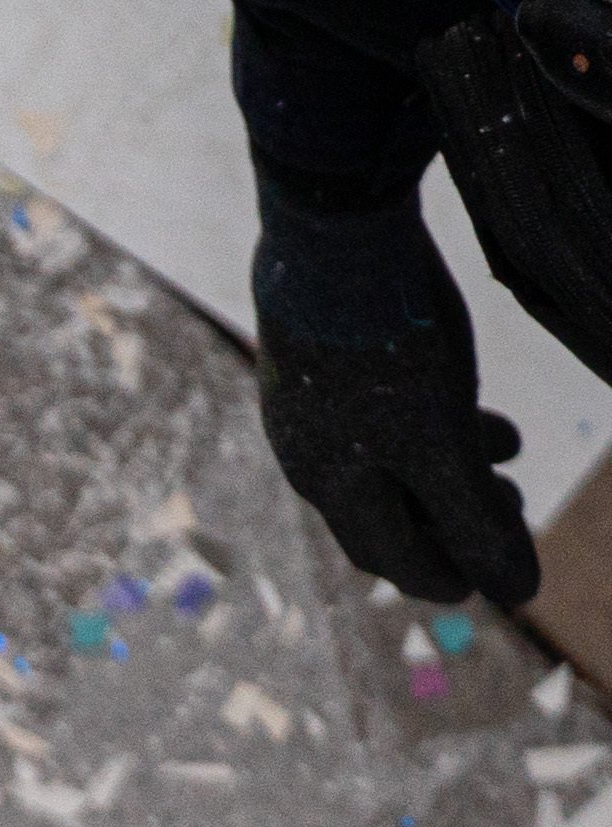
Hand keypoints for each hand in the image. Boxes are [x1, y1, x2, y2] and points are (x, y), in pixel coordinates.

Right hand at [259, 333, 547, 612]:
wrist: (336, 234)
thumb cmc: (392, 346)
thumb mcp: (443, 442)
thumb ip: (474, 516)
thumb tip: (516, 593)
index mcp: (331, 485)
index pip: (389, 556)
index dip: (444, 574)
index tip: (493, 582)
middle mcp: (310, 455)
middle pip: (384, 515)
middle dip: (451, 524)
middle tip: (511, 511)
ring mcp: (310, 406)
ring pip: (385, 461)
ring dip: (446, 470)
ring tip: (502, 450)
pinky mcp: (323, 358)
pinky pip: (378, 415)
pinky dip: (428, 424)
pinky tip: (458, 395)